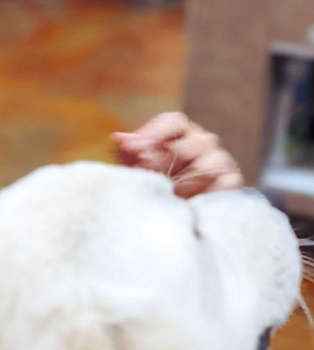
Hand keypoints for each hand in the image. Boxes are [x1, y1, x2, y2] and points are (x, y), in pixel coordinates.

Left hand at [112, 112, 242, 198]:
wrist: (174, 227)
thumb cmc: (155, 192)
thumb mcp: (137, 173)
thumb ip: (129, 154)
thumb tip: (117, 138)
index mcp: (179, 135)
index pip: (173, 122)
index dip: (153, 133)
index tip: (131, 149)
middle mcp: (202, 143)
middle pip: (192, 140)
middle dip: (165, 158)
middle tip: (144, 172)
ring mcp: (220, 161)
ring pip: (210, 161)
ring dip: (185, 179)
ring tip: (167, 193)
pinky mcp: (231, 183)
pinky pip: (223, 183)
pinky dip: (205, 192)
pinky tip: (187, 202)